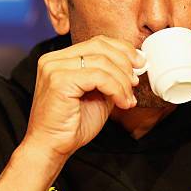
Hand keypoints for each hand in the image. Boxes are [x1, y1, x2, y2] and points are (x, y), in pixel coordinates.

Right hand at [23, 35, 143, 158]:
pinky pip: (98, 76)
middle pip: (100, 46)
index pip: (97, 42)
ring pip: (102, 62)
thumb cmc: (72, 126)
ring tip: (128, 98)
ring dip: (122, 81)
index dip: (122, 49)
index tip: (139, 63)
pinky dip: (116, 89)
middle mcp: (54, 59)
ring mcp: (54, 68)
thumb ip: (110, 77)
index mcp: (60, 59)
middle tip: (135, 81)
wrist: (51, 148)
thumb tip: (134, 64)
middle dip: (125, 62)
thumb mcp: (97, 94)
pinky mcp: (59, 81)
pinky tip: (122, 103)